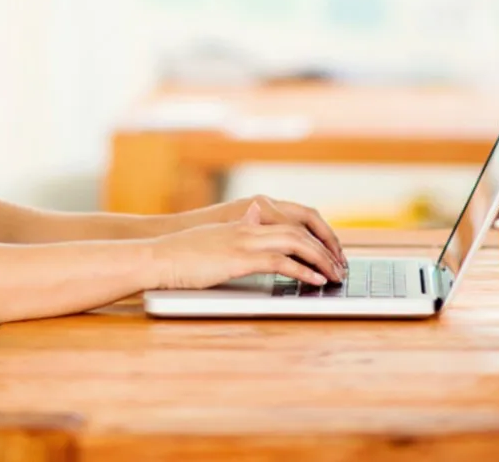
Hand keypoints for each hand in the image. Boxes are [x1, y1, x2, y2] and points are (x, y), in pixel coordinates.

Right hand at [148, 201, 346, 289]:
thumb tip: (256, 218)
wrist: (158, 255)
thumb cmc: (181, 252)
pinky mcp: (239, 258)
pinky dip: (303, 271)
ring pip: (296, 242)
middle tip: (340, 265)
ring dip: (321, 259)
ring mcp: (245, 240)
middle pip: (301, 228)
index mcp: (246, 219)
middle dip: (326, 247)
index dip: (315, 235)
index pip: (292, 220)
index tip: (329, 252)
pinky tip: (315, 281)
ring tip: (335, 275)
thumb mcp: (215, 235)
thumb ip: (238, 228)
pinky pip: (280, 262)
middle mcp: (250, 224)